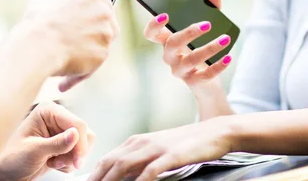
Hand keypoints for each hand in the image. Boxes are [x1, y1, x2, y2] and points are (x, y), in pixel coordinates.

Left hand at [0, 101, 95, 180]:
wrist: (6, 173)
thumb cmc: (11, 158)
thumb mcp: (34, 151)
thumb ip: (57, 143)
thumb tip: (75, 134)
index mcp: (48, 111)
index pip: (77, 123)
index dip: (80, 143)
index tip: (77, 160)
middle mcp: (57, 118)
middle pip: (84, 133)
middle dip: (76, 151)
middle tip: (62, 163)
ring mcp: (61, 131)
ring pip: (84, 143)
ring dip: (72, 158)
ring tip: (55, 162)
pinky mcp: (63, 144)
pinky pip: (78, 152)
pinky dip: (69, 162)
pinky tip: (54, 163)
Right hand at [11, 0, 119, 91]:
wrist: (38, 47)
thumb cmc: (36, 26)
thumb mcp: (42, 4)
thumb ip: (52, 3)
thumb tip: (47, 3)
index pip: (103, 2)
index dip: (97, 14)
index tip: (92, 22)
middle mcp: (103, 10)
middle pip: (110, 22)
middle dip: (100, 34)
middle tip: (84, 45)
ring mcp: (105, 32)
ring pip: (103, 45)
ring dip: (89, 55)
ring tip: (69, 67)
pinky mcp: (103, 53)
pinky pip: (93, 65)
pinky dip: (80, 74)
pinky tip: (63, 83)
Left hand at [88, 118, 230, 180]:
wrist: (214, 132)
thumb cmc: (185, 144)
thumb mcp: (157, 149)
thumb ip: (138, 161)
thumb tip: (120, 176)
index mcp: (135, 142)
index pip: (106, 160)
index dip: (93, 176)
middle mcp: (140, 143)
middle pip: (109, 164)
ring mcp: (155, 148)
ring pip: (123, 167)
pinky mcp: (170, 156)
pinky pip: (149, 172)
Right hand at [144, 0, 232, 90]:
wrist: (207, 82)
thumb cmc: (201, 49)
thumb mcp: (205, 29)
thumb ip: (209, 10)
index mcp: (167, 41)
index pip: (151, 34)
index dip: (153, 25)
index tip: (165, 15)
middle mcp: (169, 56)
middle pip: (172, 44)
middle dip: (189, 33)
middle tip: (207, 24)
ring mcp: (180, 70)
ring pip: (191, 59)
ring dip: (210, 48)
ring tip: (225, 39)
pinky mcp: (193, 82)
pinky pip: (205, 75)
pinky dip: (218, 66)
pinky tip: (228, 57)